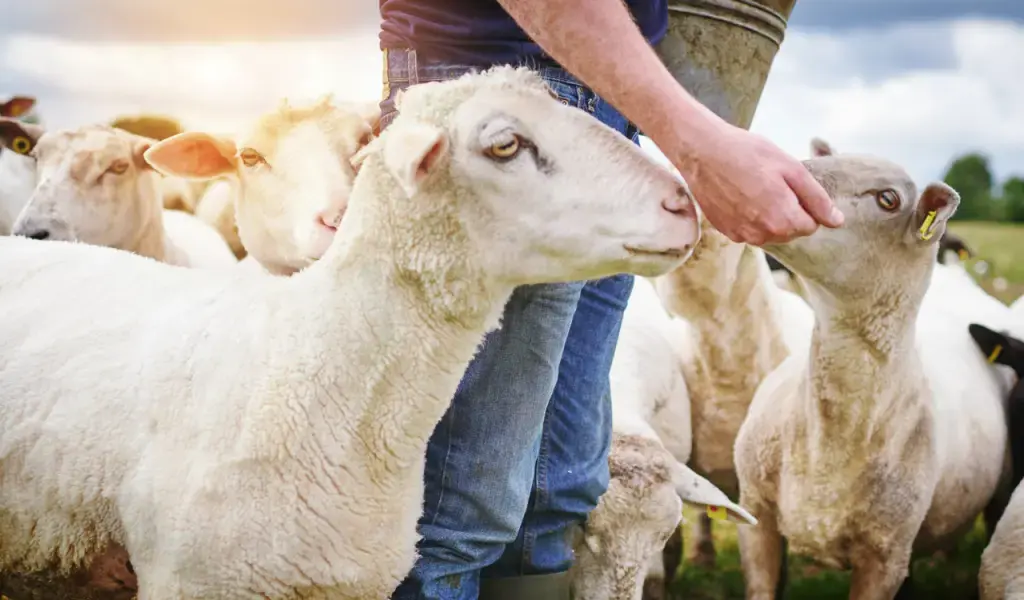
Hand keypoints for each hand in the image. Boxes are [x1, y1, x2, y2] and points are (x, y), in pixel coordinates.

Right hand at [673, 121, 843, 244]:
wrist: (703, 152)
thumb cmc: (748, 153)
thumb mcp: (792, 169)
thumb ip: (817, 199)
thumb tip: (837, 222)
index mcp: (784, 220)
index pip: (812, 225)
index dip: (805, 204)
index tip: (790, 185)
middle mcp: (763, 234)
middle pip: (791, 232)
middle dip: (788, 211)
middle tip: (771, 183)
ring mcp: (743, 236)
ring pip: (770, 233)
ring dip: (769, 216)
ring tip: (755, 188)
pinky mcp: (727, 232)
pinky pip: (750, 231)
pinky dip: (750, 217)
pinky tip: (740, 196)